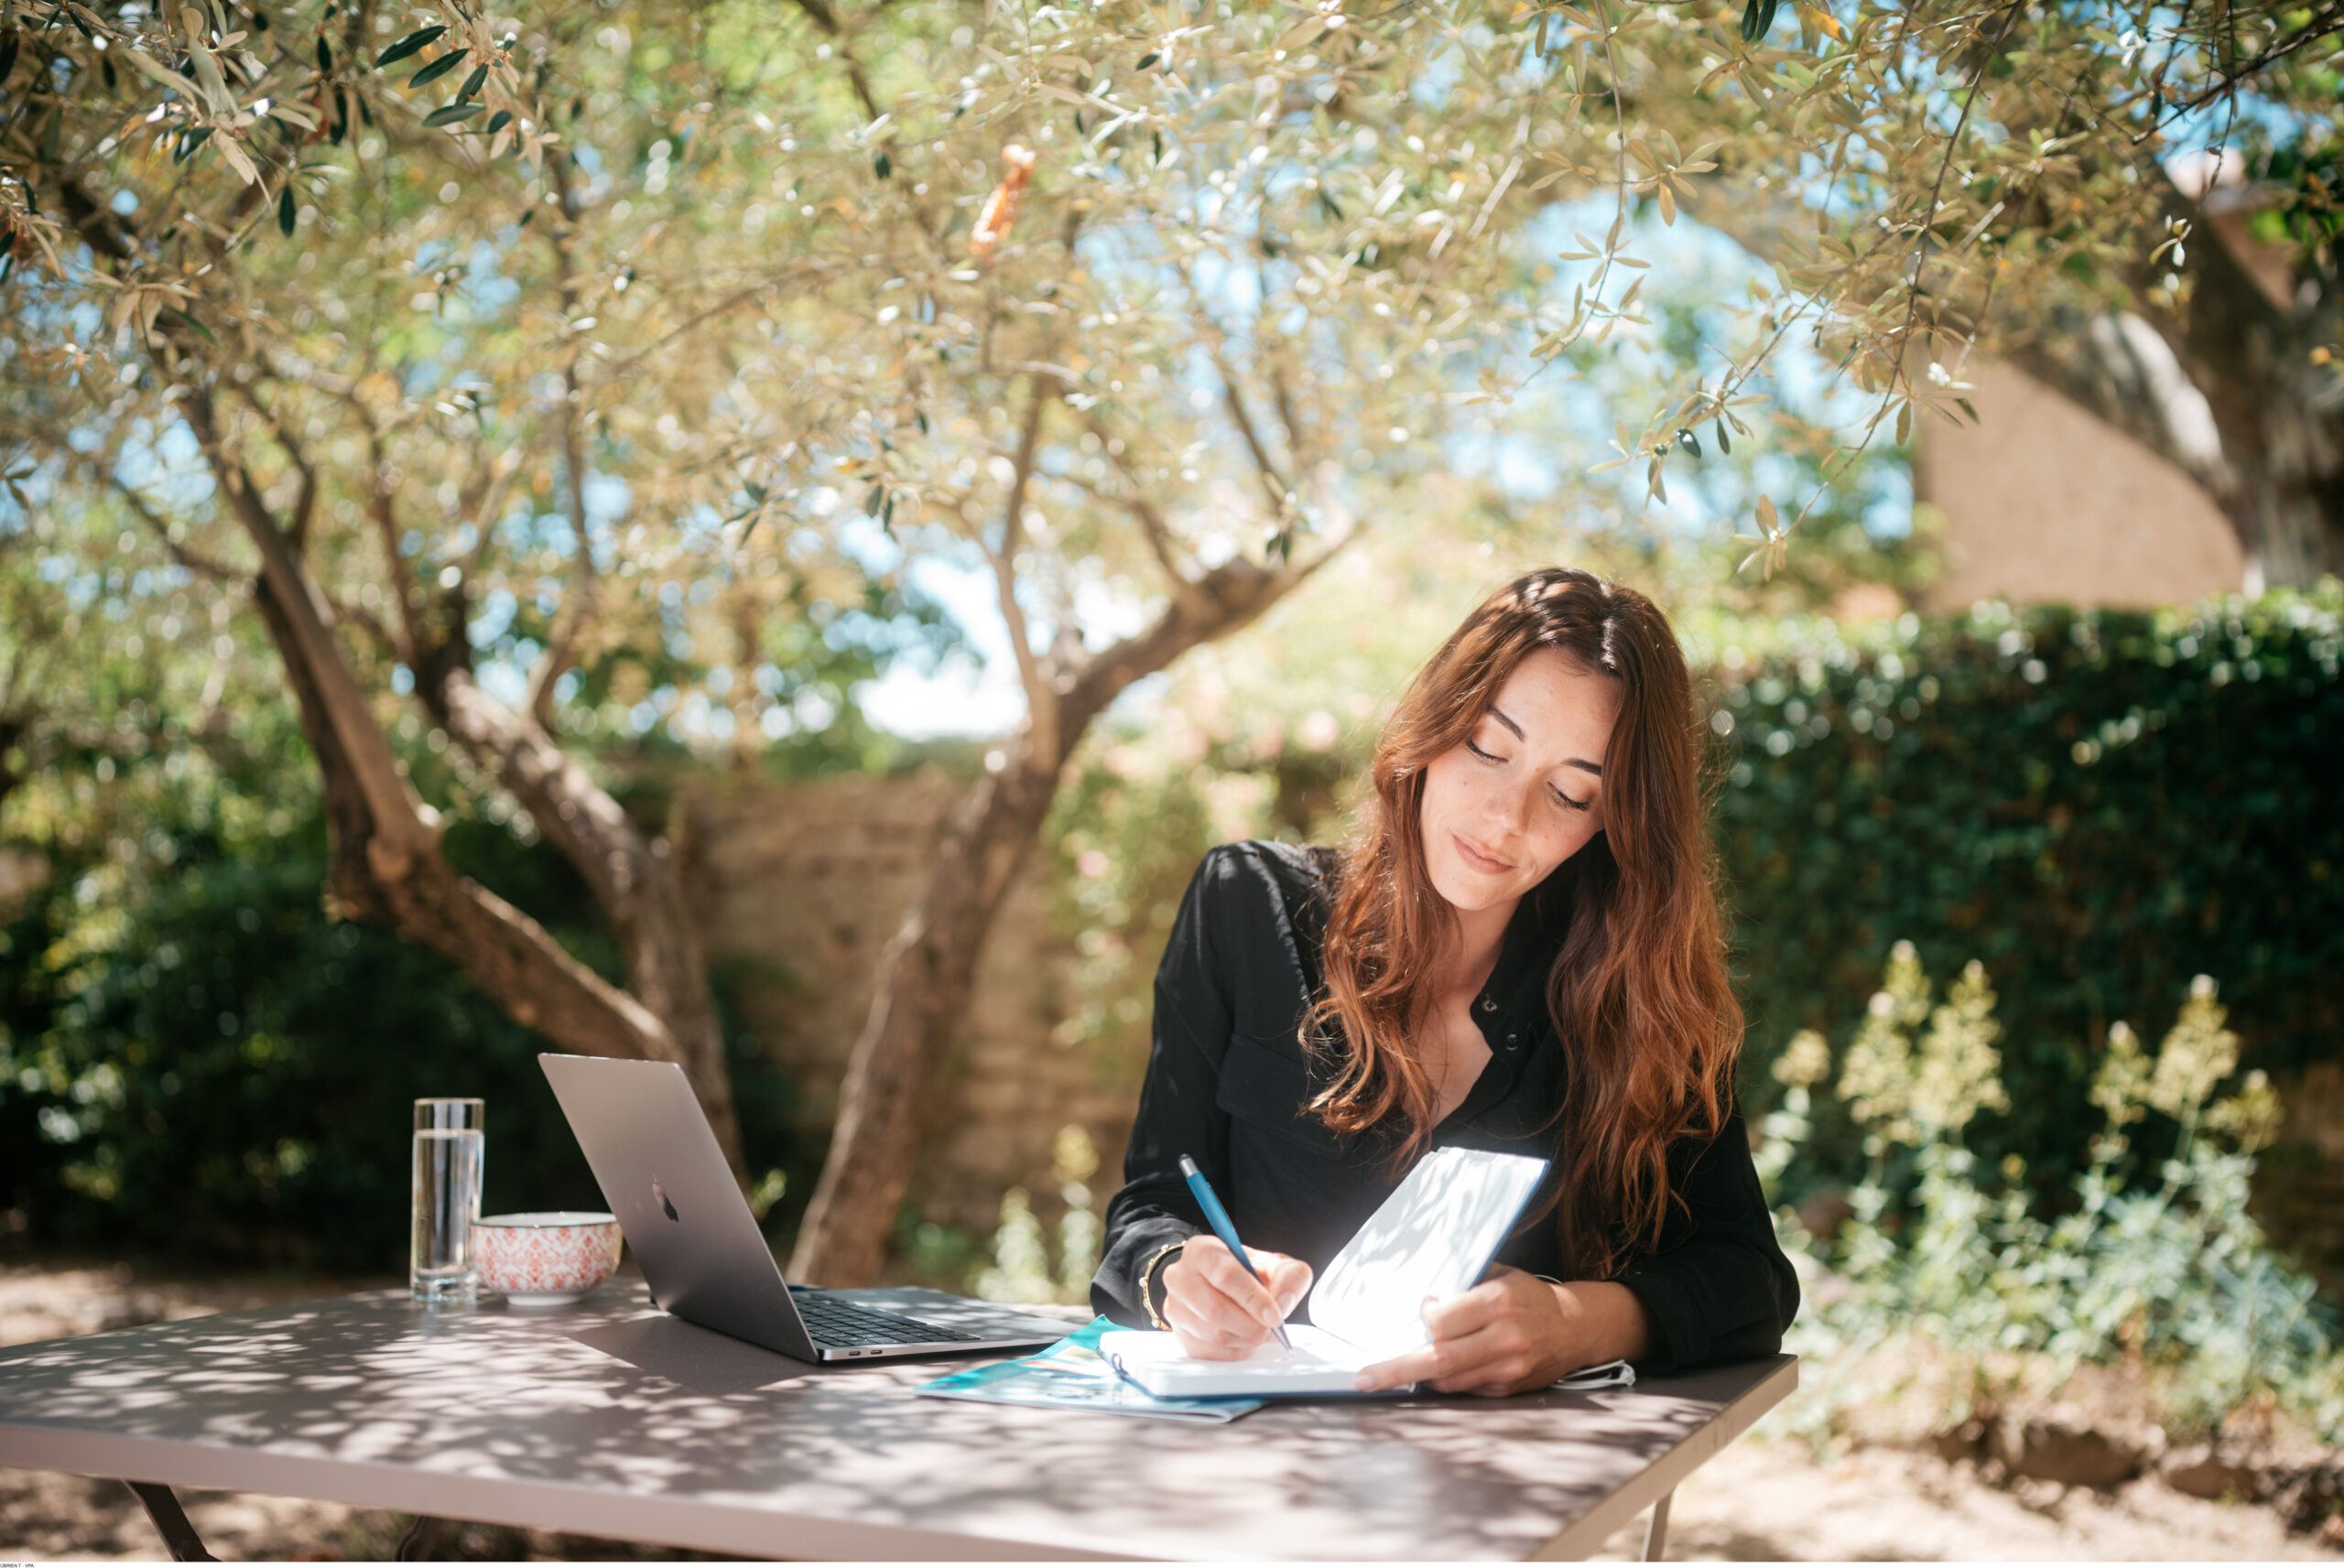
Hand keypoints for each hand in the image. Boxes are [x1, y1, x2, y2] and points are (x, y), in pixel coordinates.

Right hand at [1158, 1237, 1312, 1360]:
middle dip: (1251, 1325)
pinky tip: (1244, 1340)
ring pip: (1213, 1335)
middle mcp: (1180, 1277)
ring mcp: (1175, 1307)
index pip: (1225, 1275)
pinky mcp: (1179, 1334)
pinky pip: (1209, 1353)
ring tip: (1259, 1331)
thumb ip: (1290, 1277)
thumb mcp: (1277, 1265)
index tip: (1274, 1315)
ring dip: (1245, 1340)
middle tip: (1271, 1329)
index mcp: (1202, 1250)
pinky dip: (1234, 1352)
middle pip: (1215, 1310)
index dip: (1252, 1298)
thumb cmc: (1249, 1273)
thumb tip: (1283, 1302)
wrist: (1225, 1286)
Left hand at [1352, 1267, 1652, 1396]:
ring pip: (1448, 1379)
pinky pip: (1465, 1388)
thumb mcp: (1501, 1274)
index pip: (1442, 1320)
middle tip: (1365, 1378)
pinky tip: (1435, 1370)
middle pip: (1439, 1358)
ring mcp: (1508, 1367)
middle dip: (1396, 1369)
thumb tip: (1420, 1288)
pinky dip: (1445, 1380)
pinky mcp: (1509, 1388)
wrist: (1576, 1328)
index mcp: (1499, 1301)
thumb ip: (1464, 1281)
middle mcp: (1505, 1337)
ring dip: (1418, 1375)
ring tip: (1388, 1373)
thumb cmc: (1529, 1296)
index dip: (1425, 1317)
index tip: (1424, 1308)